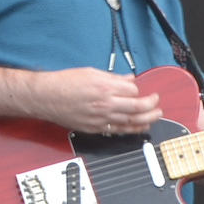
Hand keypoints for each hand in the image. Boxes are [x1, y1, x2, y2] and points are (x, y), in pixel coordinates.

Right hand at [24, 68, 163, 135]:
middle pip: (137, 107)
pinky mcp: (95, 128)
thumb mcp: (91, 73)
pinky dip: (131, 129)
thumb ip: (112, 78)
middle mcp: (105, 103)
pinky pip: (118, 130)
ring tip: (156, 116)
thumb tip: (127, 79)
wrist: (46, 97)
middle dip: (151, 105)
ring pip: (130, 121)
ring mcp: (100, 118)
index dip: (137, 88)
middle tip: (157, 103)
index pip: (132, 89)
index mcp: (105, 87)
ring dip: (147, 119)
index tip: (136, 88)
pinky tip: (140, 127)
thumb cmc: (64, 83)